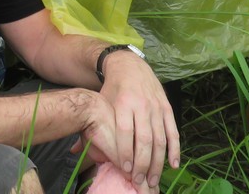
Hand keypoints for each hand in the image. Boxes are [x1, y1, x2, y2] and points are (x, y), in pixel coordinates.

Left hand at [99, 51, 179, 190]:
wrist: (130, 65)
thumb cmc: (112, 89)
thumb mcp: (100, 103)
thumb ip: (90, 127)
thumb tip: (74, 151)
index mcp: (123, 103)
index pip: (125, 131)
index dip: (126, 151)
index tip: (125, 170)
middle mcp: (142, 106)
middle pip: (144, 139)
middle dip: (142, 163)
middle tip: (139, 182)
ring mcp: (156, 107)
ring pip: (160, 139)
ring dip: (158, 162)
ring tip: (153, 179)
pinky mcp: (167, 109)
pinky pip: (173, 132)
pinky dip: (174, 149)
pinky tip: (173, 165)